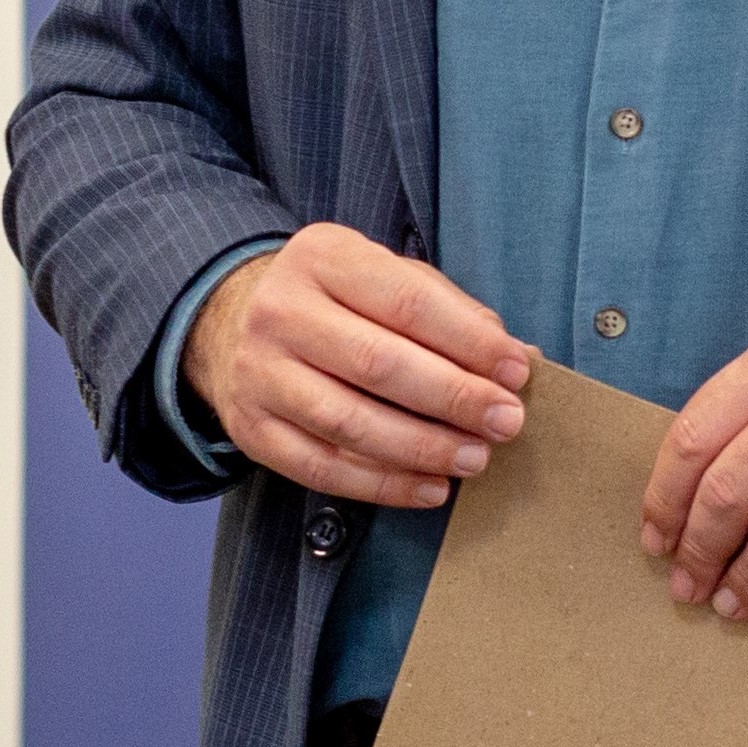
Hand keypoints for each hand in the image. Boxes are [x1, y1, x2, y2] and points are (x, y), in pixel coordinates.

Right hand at [185, 225, 530, 506]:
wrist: (231, 319)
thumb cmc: (333, 300)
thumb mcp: (382, 275)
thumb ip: (445, 307)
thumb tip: (513, 356)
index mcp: (322, 257)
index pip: (407, 301)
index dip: (470, 341)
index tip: (516, 372)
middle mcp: (281, 310)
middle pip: (378, 364)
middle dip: (454, 398)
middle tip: (505, 422)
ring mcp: (258, 372)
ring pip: (349, 423)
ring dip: (423, 448)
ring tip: (474, 458)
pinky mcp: (251, 429)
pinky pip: (322, 469)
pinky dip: (383, 486)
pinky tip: (429, 488)